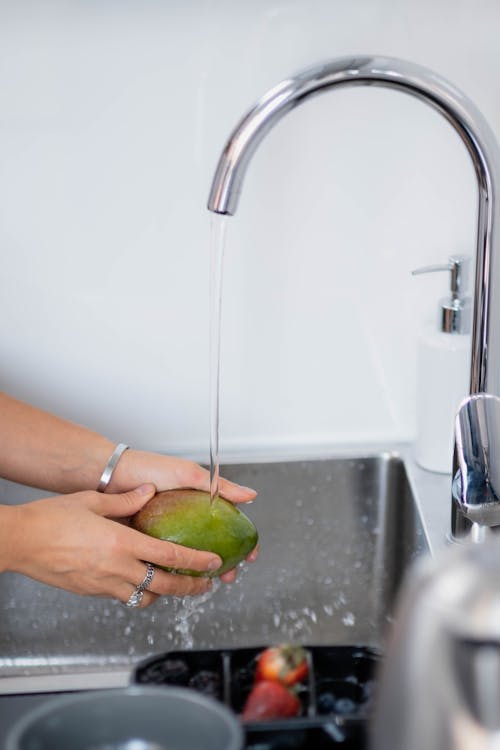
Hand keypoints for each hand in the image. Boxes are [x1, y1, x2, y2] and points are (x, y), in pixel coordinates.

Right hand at [4, 484, 225, 606]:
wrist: (19, 541)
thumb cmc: (50, 519)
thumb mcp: (93, 501)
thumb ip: (126, 500)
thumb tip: (149, 492)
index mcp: (121, 543)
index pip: (169, 556)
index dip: (196, 562)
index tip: (214, 564)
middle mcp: (116, 567)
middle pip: (164, 586)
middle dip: (190, 587)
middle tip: (206, 586)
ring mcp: (103, 583)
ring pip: (144, 598)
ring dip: (163, 594)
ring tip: (175, 586)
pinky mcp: (91, 591)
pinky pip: (122, 596)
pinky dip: (137, 593)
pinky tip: (140, 582)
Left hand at [109, 450, 259, 581]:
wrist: (110, 477)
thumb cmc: (149, 469)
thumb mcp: (187, 474)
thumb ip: (218, 486)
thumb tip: (251, 497)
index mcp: (198, 504)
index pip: (227, 526)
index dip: (242, 542)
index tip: (250, 556)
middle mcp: (185, 521)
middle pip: (211, 548)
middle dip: (225, 565)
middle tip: (229, 576)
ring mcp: (166, 535)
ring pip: (189, 560)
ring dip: (200, 574)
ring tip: (206, 583)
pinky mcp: (146, 545)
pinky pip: (163, 563)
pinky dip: (173, 574)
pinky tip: (178, 582)